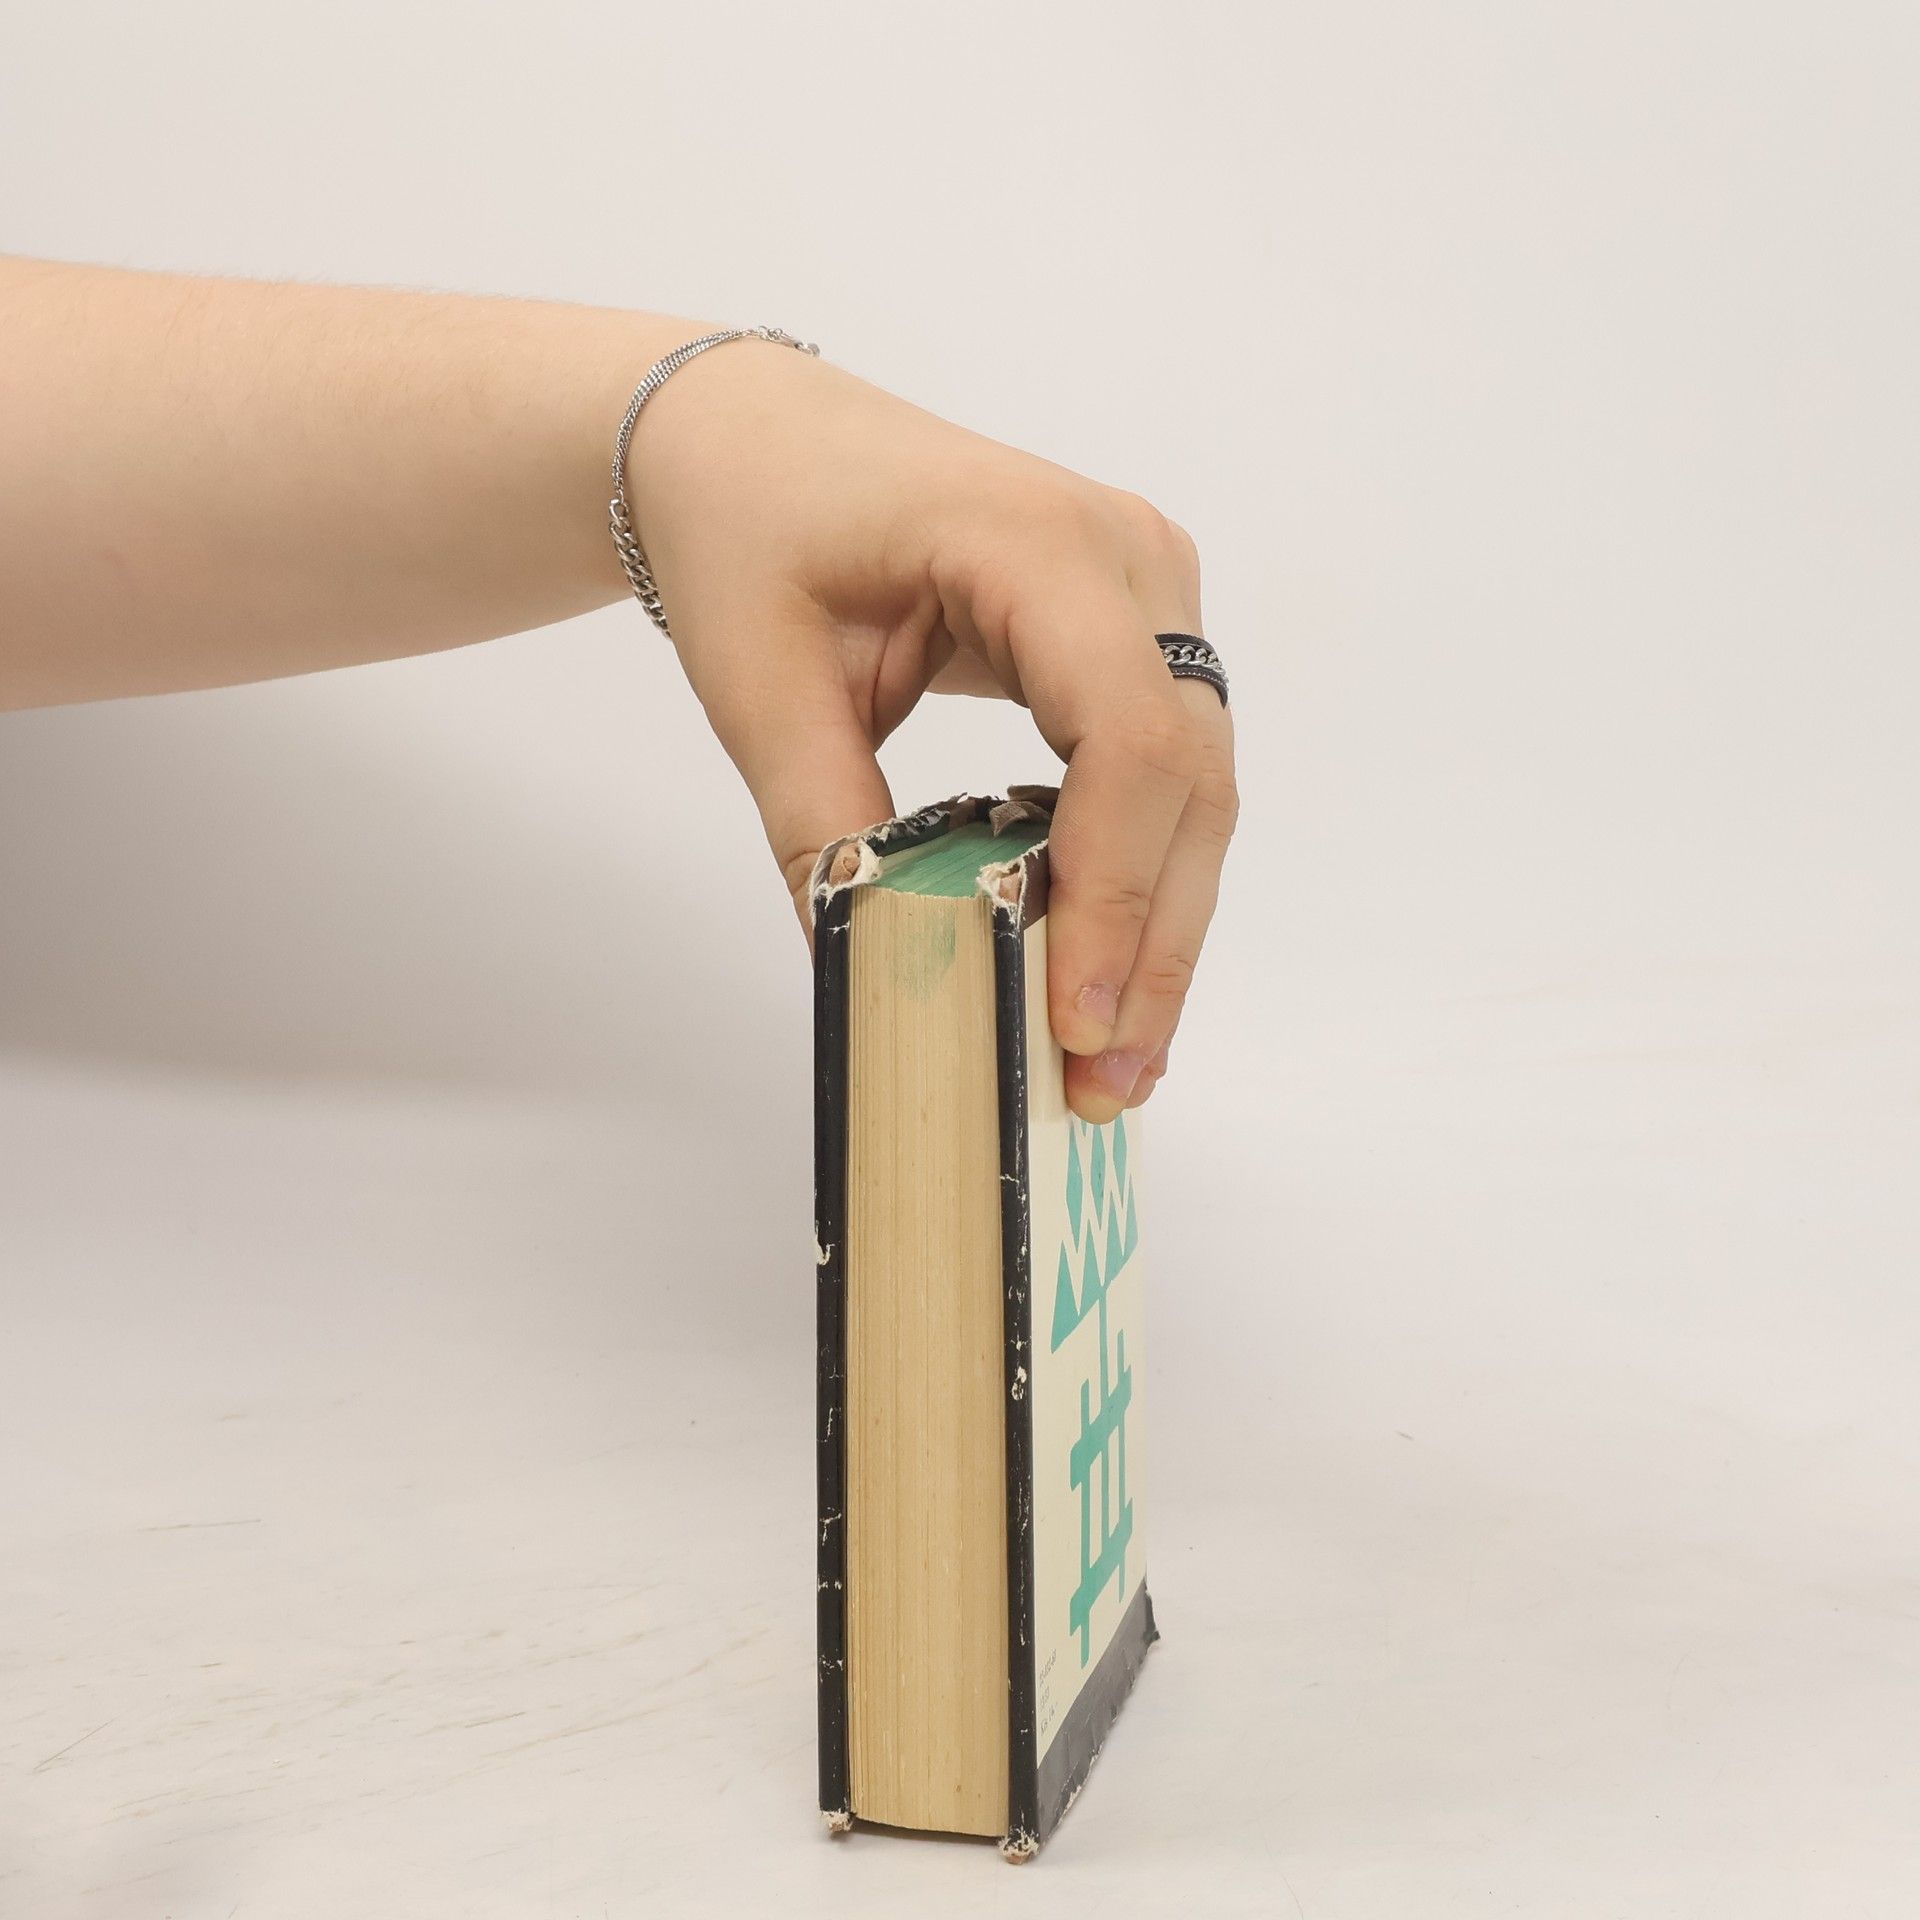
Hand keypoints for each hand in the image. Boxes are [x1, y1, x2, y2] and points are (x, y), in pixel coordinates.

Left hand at [629, 342, 1236, 1122]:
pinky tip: (1104, 963)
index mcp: (1034, 539)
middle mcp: (1127, 555)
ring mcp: (1147, 587)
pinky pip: (1163, 766)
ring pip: (1195, 784)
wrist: (758, 440)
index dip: (1113, 888)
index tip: (1070, 1015)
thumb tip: (878, 978)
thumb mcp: (759, 681)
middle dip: (1152, 941)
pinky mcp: (1134, 628)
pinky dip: (1140, 870)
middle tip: (1106, 1082)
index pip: (1123, 732)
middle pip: (1187, 775)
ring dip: (1160, 923)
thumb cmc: (749, 528)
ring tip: (1114, 1056)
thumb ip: (819, 825)